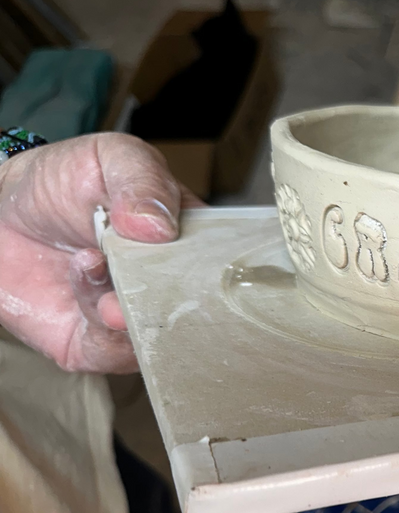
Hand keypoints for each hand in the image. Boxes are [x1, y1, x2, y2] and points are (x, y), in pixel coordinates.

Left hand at [0, 133, 200, 372]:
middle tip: (140, 266)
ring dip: (129, 305)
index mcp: (190, 243)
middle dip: (173, 293)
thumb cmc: (59, 183)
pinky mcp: (101, 347)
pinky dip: (103, 324)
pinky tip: (81, 276)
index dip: (216, 264)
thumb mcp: (109, 157)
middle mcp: (171, 287)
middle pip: (200, 309)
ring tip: (92, 261)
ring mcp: (139, 319)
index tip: (190, 248)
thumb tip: (161, 227)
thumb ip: (141, 180)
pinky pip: (119, 354)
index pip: (225, 266)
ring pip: (160, 334)